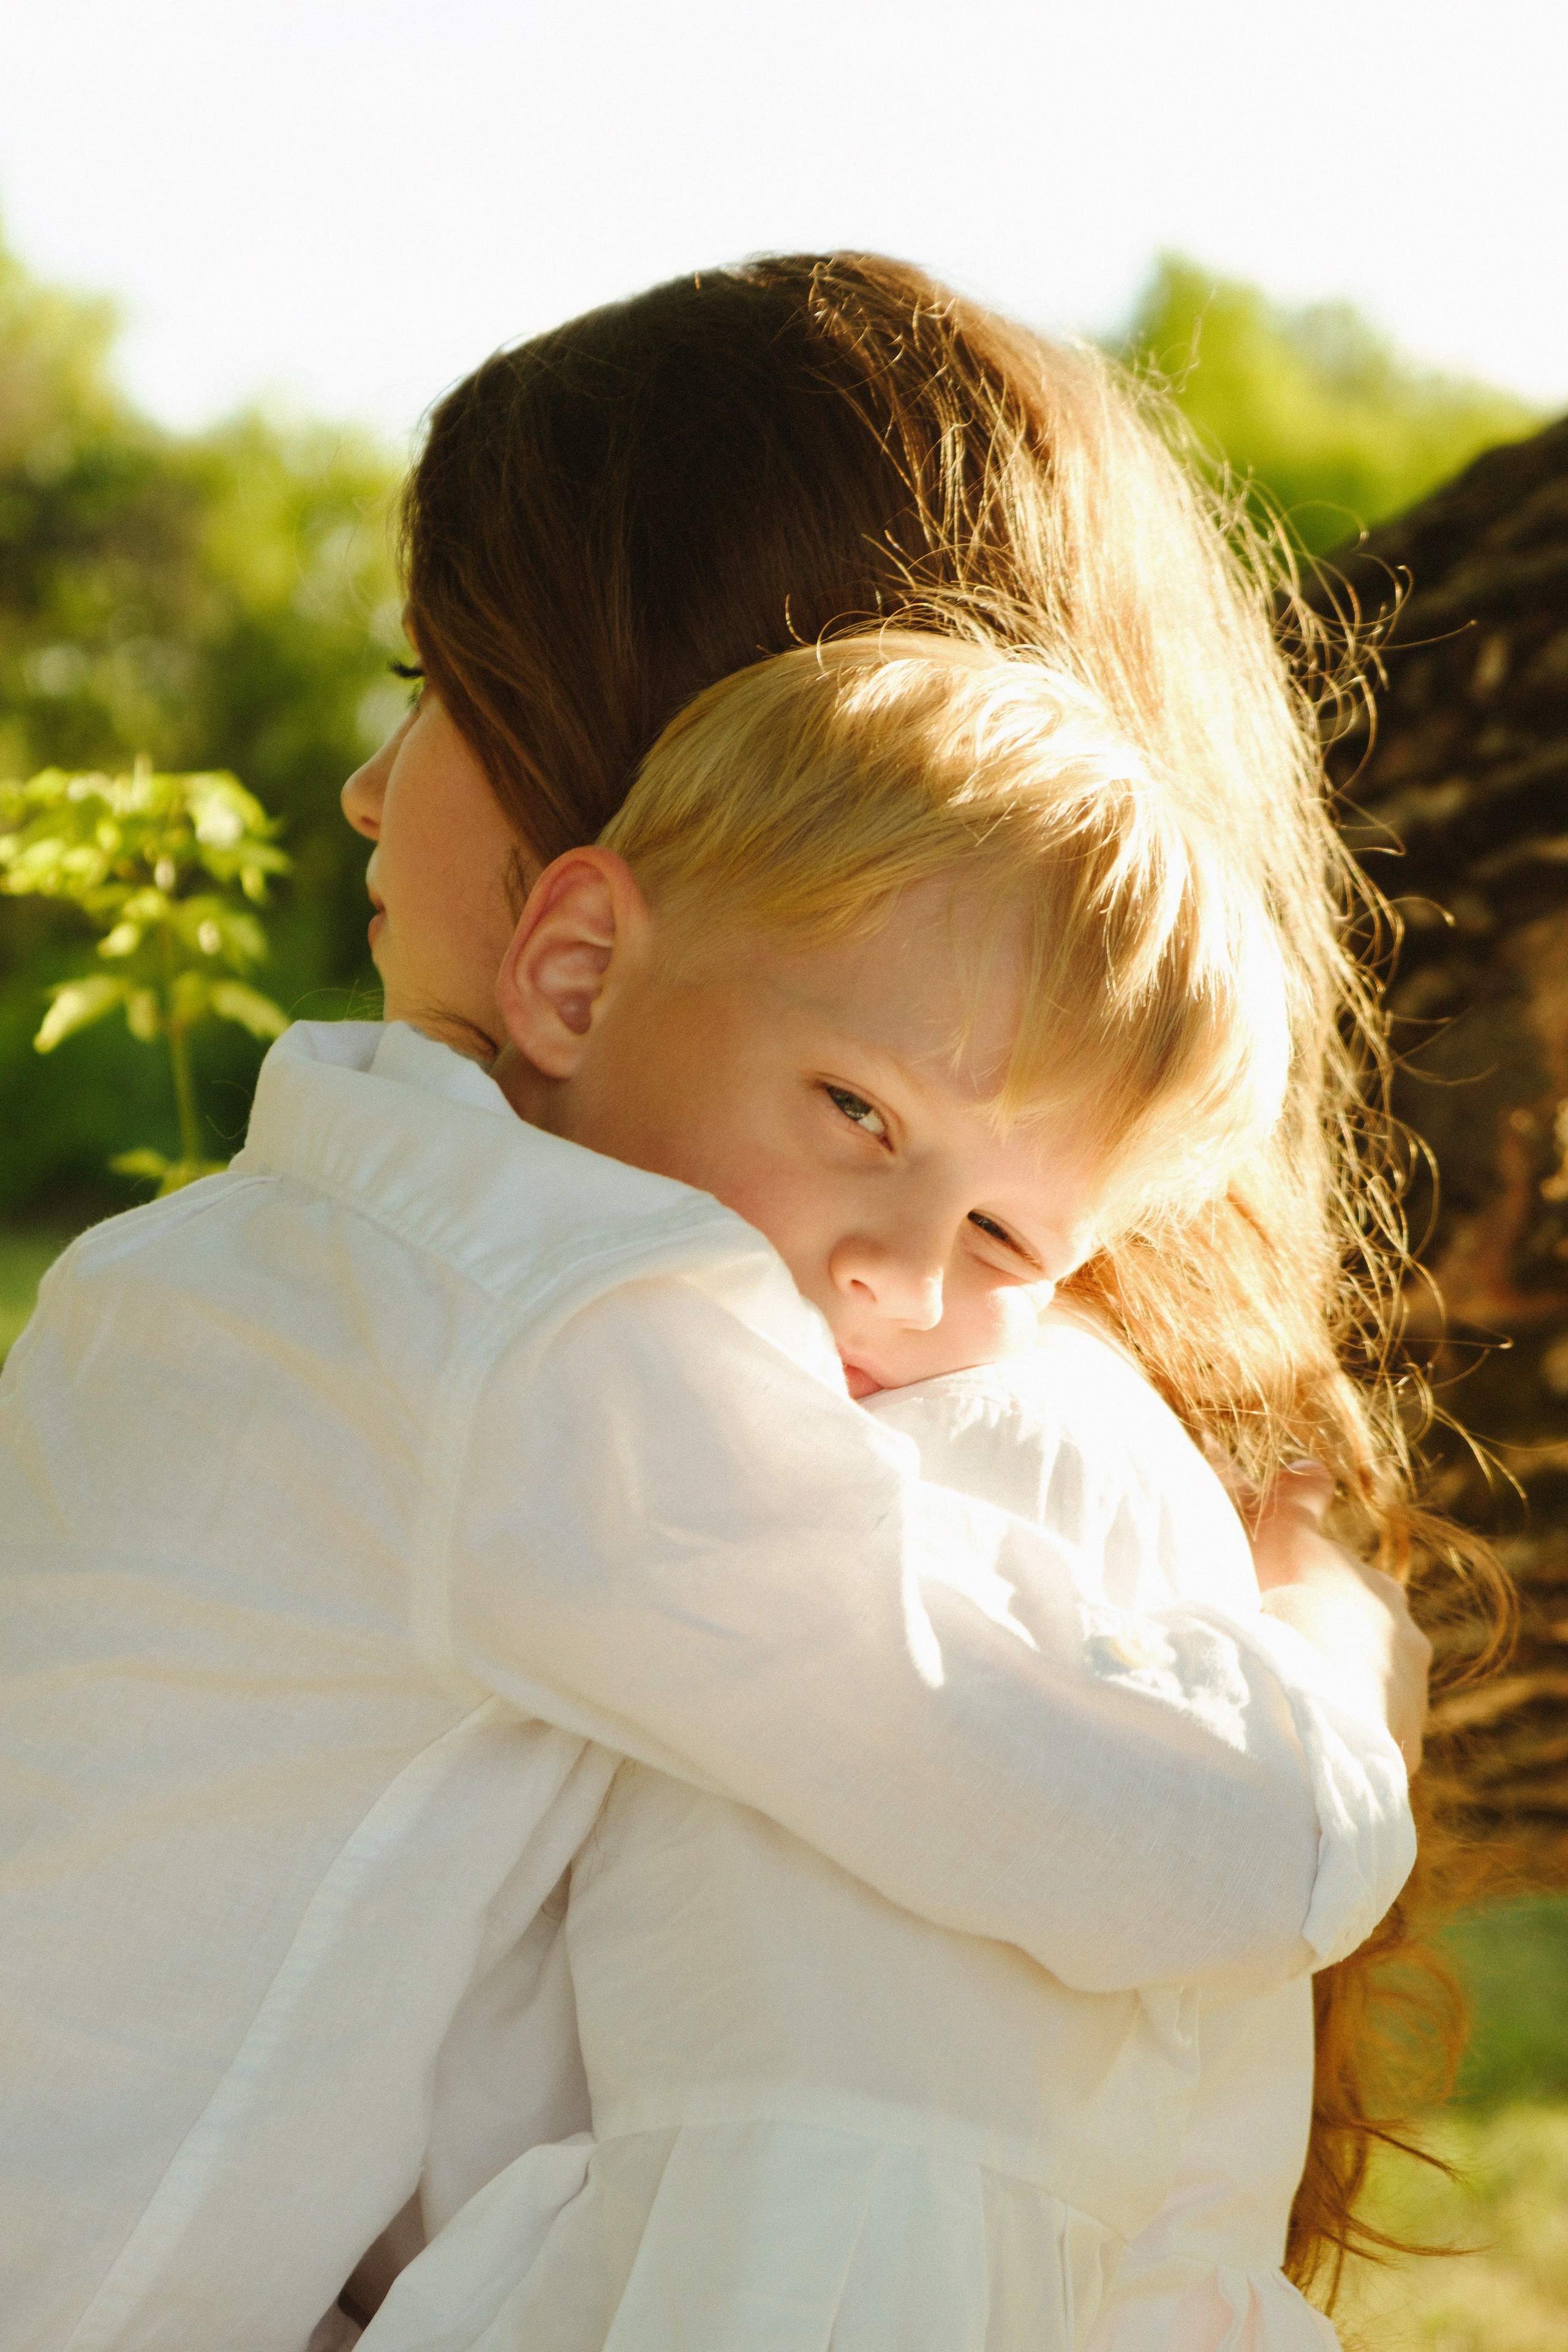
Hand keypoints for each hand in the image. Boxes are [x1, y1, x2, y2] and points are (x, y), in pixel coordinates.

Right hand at [1247, 1462, 1431, 1773]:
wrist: (1314, 1692)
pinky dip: (1339, 1736)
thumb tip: (1312, 1465)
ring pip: (1370, 1692)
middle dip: (1332, 1645)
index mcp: (1381, 1593)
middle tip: (1283, 1656)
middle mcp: (1407, 1643)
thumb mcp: (1284, 1536)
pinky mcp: (1397, 1750)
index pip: (1351, 1587)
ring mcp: (1407, 1700)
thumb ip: (1294, 1498)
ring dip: (1337, 1694)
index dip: (1313, 1594)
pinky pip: (1364, 1740)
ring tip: (1289, 1702)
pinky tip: (1302, 1740)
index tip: (1284, 1606)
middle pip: (1367, 1641)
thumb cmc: (1292, 1604)